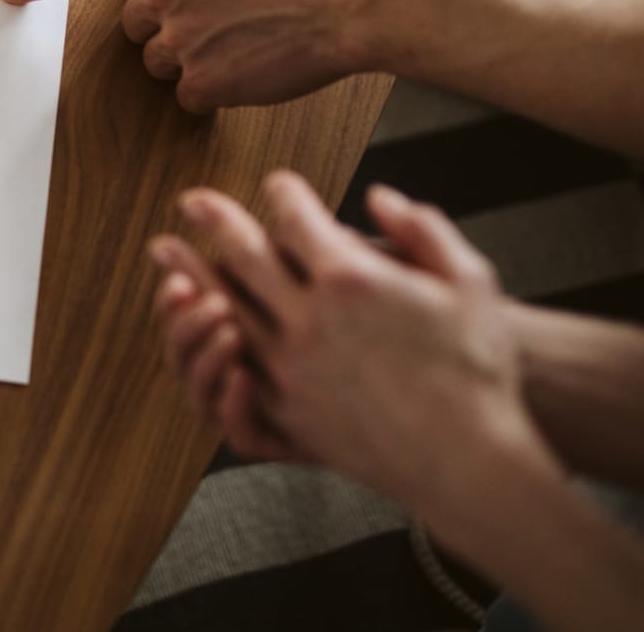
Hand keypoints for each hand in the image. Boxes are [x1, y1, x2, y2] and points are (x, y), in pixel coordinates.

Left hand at [0, 0, 387, 110]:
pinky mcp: (201, 83)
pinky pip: (191, 93)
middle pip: (136, 23)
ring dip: (195, 54)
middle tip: (224, 14)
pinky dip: (219, 85)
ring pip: (163, 60)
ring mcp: (179, 39)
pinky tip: (255, 64)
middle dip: (168, 22)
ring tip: (249, 36)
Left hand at [148, 172, 553, 519]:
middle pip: (243, 255)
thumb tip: (380, 196)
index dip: (284, 193)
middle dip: (215, 220)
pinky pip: (233, 369)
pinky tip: (200, 324)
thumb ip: (424, 228)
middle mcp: (309, 319)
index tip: (277, 185)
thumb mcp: (470, 281)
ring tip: (165, 251)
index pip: (297, 218)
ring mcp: (290, 368)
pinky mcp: (286, 410)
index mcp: (351, 279)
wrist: (471, 458)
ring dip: (190, 273)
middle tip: (191, 201)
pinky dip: (210, 340)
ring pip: (224, 307)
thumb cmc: (478, 365)